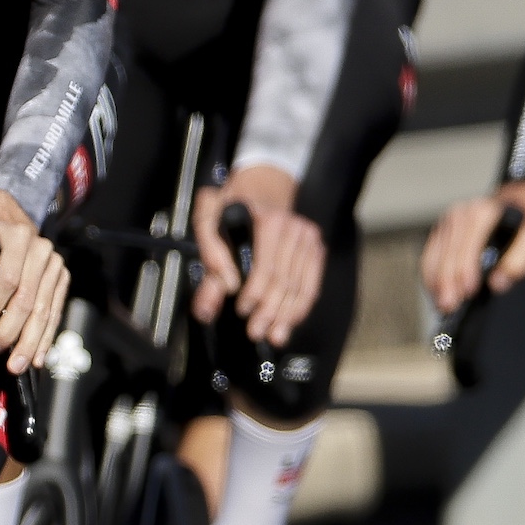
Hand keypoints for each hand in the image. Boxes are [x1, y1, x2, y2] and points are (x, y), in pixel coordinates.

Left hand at [0, 189, 69, 370]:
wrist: (7, 224)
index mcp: (18, 237)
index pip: (9, 277)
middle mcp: (42, 249)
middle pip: (28, 298)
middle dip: (11, 330)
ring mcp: (55, 265)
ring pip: (44, 310)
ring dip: (30, 341)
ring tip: (16, 364)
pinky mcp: (61, 279)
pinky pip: (54, 312)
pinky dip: (45, 337)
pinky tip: (37, 356)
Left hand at [192, 166, 324, 344]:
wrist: (262, 188)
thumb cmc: (231, 207)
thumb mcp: (209, 220)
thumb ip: (208, 257)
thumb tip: (210, 300)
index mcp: (268, 220)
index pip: (266, 266)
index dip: (255, 292)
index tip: (242, 310)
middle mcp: (293, 228)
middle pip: (284, 280)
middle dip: (270, 311)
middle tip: (256, 332)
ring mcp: (308, 238)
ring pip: (300, 286)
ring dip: (287, 315)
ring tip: (274, 335)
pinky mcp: (316, 247)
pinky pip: (312, 283)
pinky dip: (302, 305)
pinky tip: (291, 321)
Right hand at [422, 182, 524, 314]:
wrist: (510, 208)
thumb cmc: (519, 228)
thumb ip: (519, 262)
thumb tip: (498, 283)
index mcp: (482, 214)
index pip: (468, 245)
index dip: (465, 269)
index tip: (468, 291)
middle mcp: (460, 215)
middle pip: (448, 254)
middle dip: (448, 282)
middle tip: (450, 305)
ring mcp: (446, 223)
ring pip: (434, 257)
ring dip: (436, 283)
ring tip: (441, 304)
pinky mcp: (438, 232)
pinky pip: (429, 258)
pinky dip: (431, 277)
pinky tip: (436, 292)